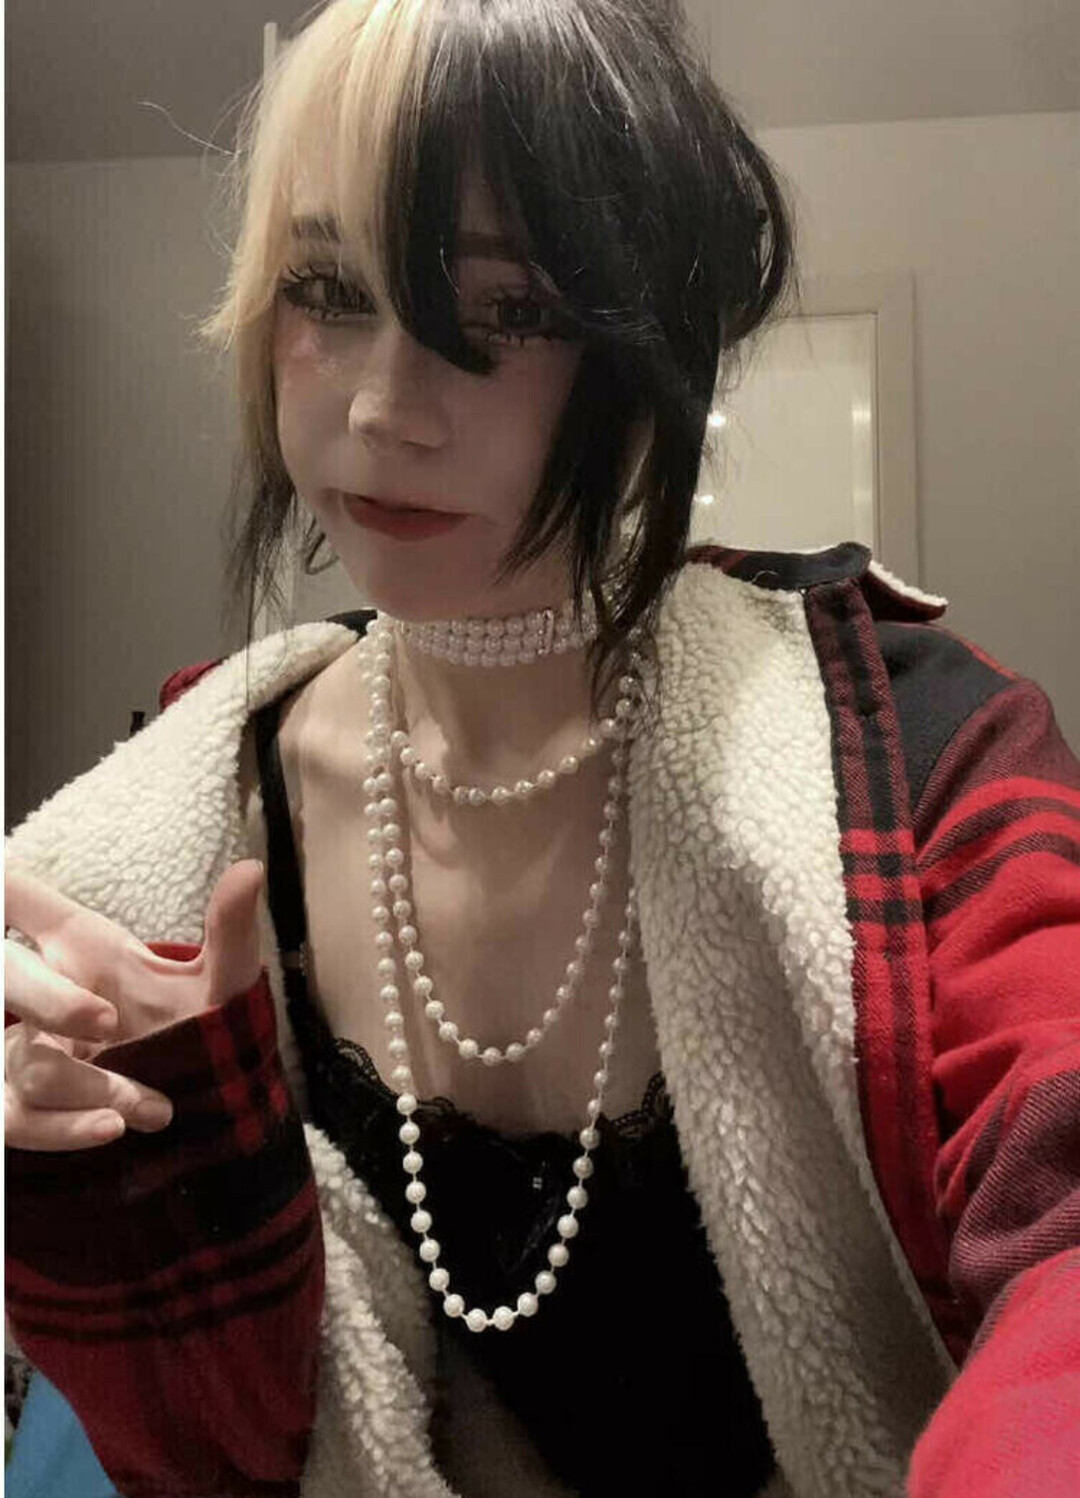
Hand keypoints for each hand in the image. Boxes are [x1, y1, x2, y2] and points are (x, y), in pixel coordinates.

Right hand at [4, 861, 263, 1150]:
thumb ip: (230, 930)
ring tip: (153, 1107)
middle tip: (107, 1021)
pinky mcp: (22, 1108)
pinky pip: (15, 1119)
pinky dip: (63, 1129)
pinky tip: (111, 1128)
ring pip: (22, 1063)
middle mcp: (39, 993)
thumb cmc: (203, 1025)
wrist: (208, 1105)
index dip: (3, 890)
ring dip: (85, 1085)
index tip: (3, 886)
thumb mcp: (222, 980)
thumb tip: (251, 869)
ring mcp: (20, 1053)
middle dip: (49, 998)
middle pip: (7, 974)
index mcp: (78, 946)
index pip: (17, 898)